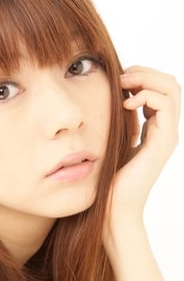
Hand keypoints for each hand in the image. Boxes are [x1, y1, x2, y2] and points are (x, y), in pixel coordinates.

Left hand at [106, 66, 180, 232]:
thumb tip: (113, 99)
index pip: (160, 89)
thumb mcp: (113, 143)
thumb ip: (119, 123)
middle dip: (146, 72)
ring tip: (124, 85)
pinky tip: (126, 104)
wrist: (114, 207)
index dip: (142, 77)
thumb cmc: (108, 180)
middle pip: (170, 84)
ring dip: (147, 79)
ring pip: (172, 89)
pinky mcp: (163, 142)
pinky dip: (146, 96)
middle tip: (122, 76)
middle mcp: (165, 130)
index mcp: (155, 129)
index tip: (118, 79)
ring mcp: (167, 136)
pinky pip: (165, 105)